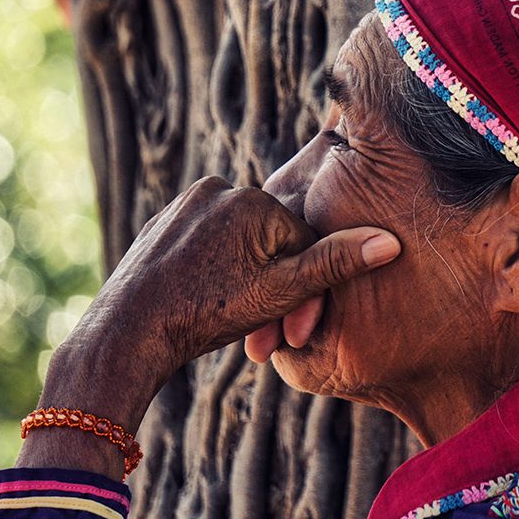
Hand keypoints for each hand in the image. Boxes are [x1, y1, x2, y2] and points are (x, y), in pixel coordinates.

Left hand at [17, 176, 399, 479]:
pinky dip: (212, 266)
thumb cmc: (206, 313)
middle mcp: (219, 188)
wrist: (128, 330)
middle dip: (270, 279)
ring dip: (243, 272)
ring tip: (223, 308)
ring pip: (239, 240)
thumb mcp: (280, 294)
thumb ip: (334, 264)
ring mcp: (186, 202)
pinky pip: (206, 241)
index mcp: (254, 201)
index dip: (302, 284)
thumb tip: (390, 241)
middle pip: (270, 238)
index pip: (303, 240)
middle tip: (250, 319)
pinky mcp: (164, 220)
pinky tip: (201, 296)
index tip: (287, 321)